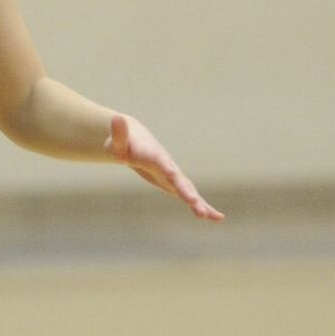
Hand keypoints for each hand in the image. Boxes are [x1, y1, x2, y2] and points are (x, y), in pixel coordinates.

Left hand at [105, 114, 223, 220]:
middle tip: (193, 202)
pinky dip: (204, 206)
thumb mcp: (117, 142)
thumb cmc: (123, 145)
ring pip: (187, 189)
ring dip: (198, 202)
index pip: (159, 161)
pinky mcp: (176, 184)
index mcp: (152, 155)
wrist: (138, 142)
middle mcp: (168, 165)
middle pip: (177, 178)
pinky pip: (190, 196)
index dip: (165, 167)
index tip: (172, 173)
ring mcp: (174, 175)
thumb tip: (116, 118)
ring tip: (209, 216)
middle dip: (185, 190)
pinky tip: (218, 218)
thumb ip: (118, 133)